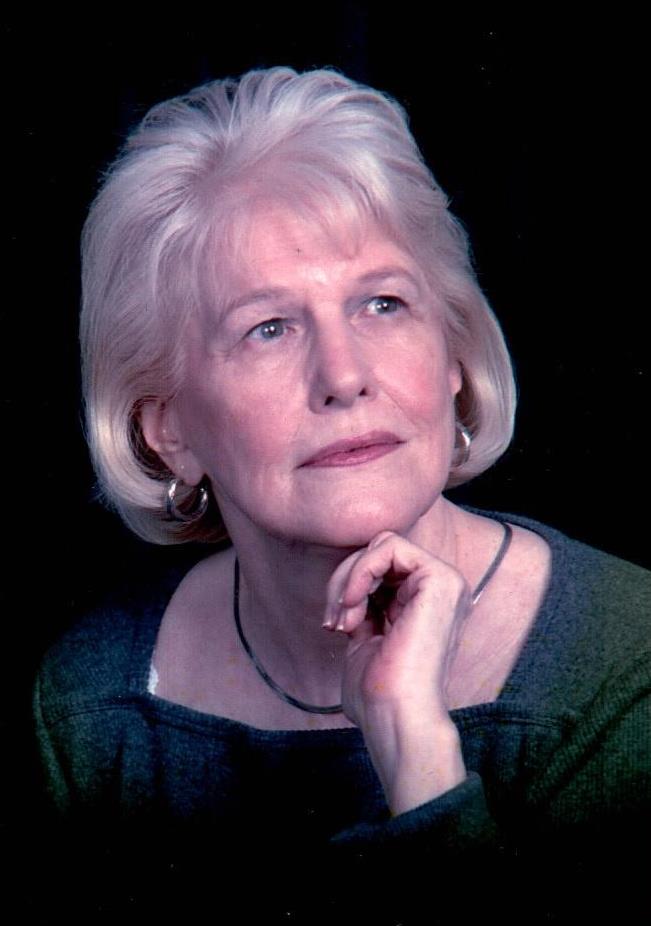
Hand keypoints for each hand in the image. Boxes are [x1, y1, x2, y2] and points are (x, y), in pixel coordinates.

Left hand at [324, 530, 469, 812]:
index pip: (379, 566)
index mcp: (426, 602)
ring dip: (349, 578)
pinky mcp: (440, 579)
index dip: (347, 586)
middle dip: (343, 581)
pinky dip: (360, 570)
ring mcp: (445, 581)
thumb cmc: (378, 692)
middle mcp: (440, 589)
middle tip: (335, 621)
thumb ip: (364, 607)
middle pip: (378, 551)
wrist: (395, 716)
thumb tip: (347, 586)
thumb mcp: (366, 637)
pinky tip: (352, 604)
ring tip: (344, 618)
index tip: (334, 623)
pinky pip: (389, 546)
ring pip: (381, 544)